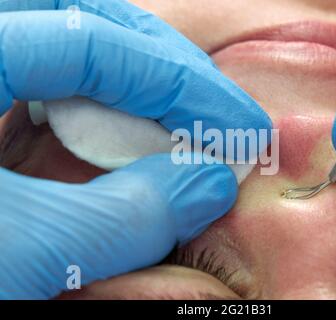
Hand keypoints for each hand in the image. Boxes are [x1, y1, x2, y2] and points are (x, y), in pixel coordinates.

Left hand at [0, 0, 271, 298]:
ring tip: (175, 124)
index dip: (181, 83)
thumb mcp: (28, 251)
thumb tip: (210, 186)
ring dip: (132, 78)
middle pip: (82, 14)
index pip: (93, 41)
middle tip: (211, 108)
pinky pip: (44, 75)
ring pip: (65, 37)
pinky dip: (95, 101)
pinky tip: (120, 138)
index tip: (240, 127)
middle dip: (161, 61)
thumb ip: (126, 217)